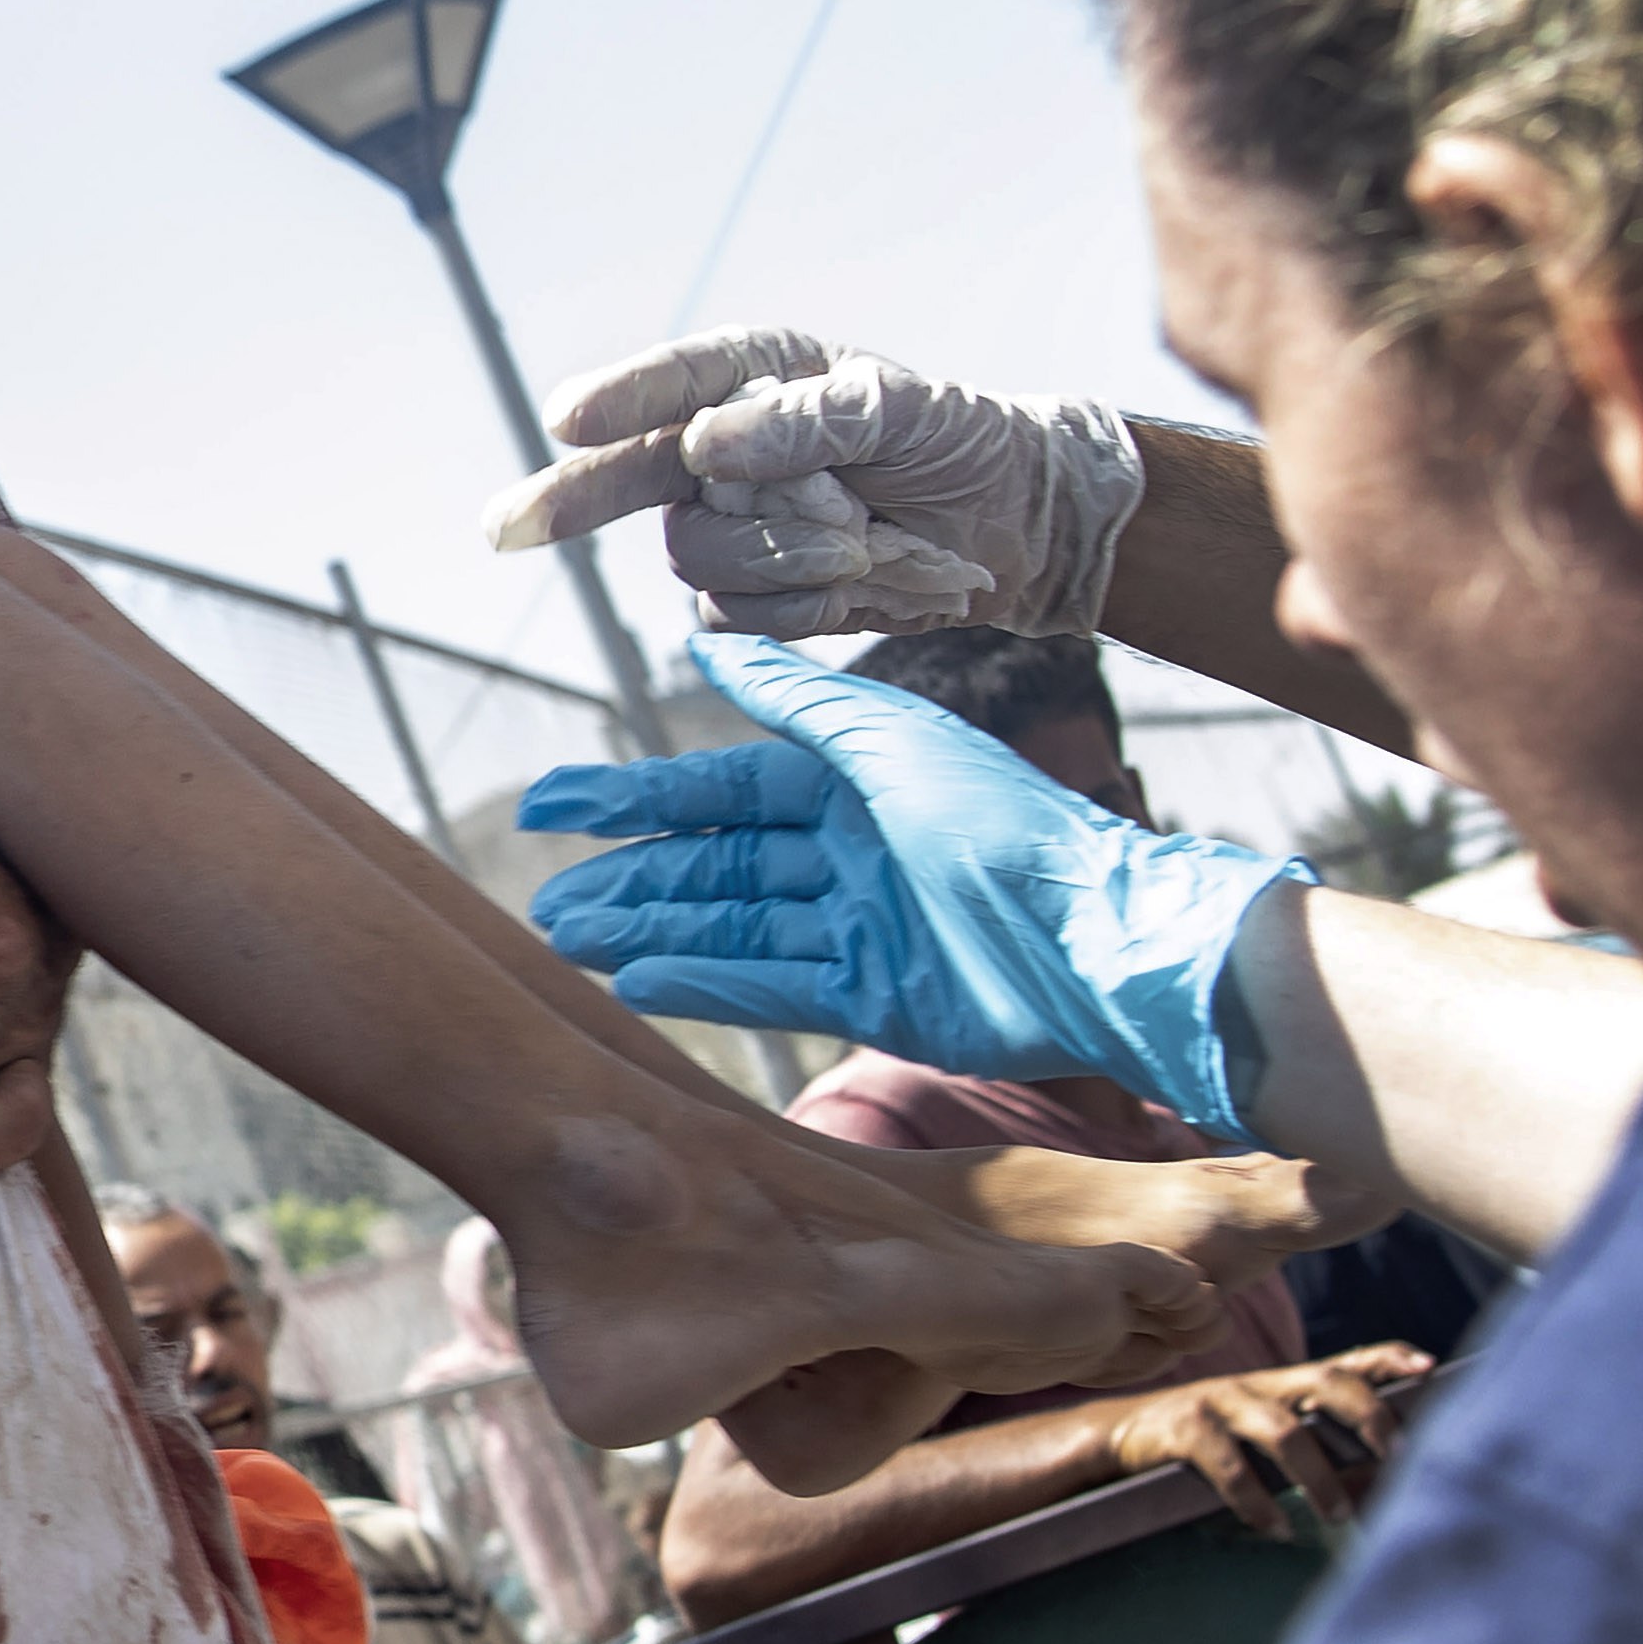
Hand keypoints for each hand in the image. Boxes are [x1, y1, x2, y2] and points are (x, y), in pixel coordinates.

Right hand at [491, 327, 1146, 640]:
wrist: (1015, 526)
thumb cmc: (962, 442)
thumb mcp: (904, 409)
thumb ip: (808, 418)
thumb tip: (706, 444)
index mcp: (756, 376)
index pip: (674, 382)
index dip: (620, 398)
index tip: (568, 419)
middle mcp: (724, 447)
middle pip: (627, 475)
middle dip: (570, 501)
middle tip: (504, 530)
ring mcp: (732, 523)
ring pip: (696, 555)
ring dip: (778, 556)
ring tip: (861, 540)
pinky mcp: (754, 594)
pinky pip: (735, 612)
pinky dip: (798, 605)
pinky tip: (854, 580)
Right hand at [522, 635, 1309, 1136]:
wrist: (1098, 936)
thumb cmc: (1002, 822)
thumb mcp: (888, 738)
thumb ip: (797, 699)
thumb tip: (712, 645)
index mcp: (853, 787)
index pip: (719, 794)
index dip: (634, 799)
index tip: (549, 806)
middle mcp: (850, 857)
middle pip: (714, 868)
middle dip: (631, 879)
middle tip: (543, 901)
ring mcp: (861, 930)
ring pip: (730, 929)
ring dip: (652, 932)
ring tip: (572, 941)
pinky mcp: (877, 999)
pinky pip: (771, 988)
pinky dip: (706, 985)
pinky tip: (639, 983)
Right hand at [1100, 1346, 1427, 1531]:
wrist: (1117, 1434)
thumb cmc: (1203, 1441)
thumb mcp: (1257, 1428)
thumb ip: (1307, 1438)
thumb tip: (1378, 1480)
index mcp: (1281, 1384)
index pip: (1345, 1362)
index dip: (1388, 1360)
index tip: (1429, 1366)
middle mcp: (1257, 1384)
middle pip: (1326, 1382)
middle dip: (1369, 1414)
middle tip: (1400, 1455)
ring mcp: (1219, 1401)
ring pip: (1285, 1430)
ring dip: (1319, 1476)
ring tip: (1337, 1514)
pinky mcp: (1184, 1427)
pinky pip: (1230, 1465)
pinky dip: (1257, 1501)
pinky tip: (1275, 1528)